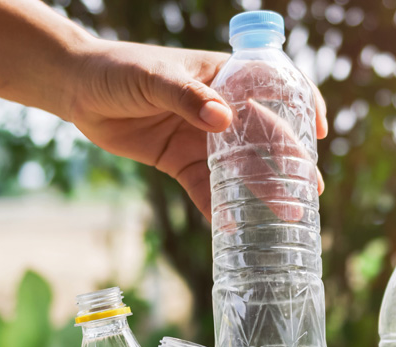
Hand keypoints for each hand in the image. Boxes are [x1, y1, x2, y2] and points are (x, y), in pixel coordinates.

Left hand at [67, 38, 328, 219]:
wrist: (77, 90)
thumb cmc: (120, 69)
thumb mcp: (153, 77)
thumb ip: (187, 97)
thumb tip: (223, 120)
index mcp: (224, 77)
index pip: (275, 86)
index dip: (303, 106)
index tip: (317, 132)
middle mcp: (221, 109)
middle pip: (264, 137)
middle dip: (290, 163)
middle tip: (310, 191)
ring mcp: (203, 139)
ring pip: (241, 168)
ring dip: (263, 191)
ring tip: (286, 215)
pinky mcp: (182, 162)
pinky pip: (206, 189)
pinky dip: (218, 209)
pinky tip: (233, 228)